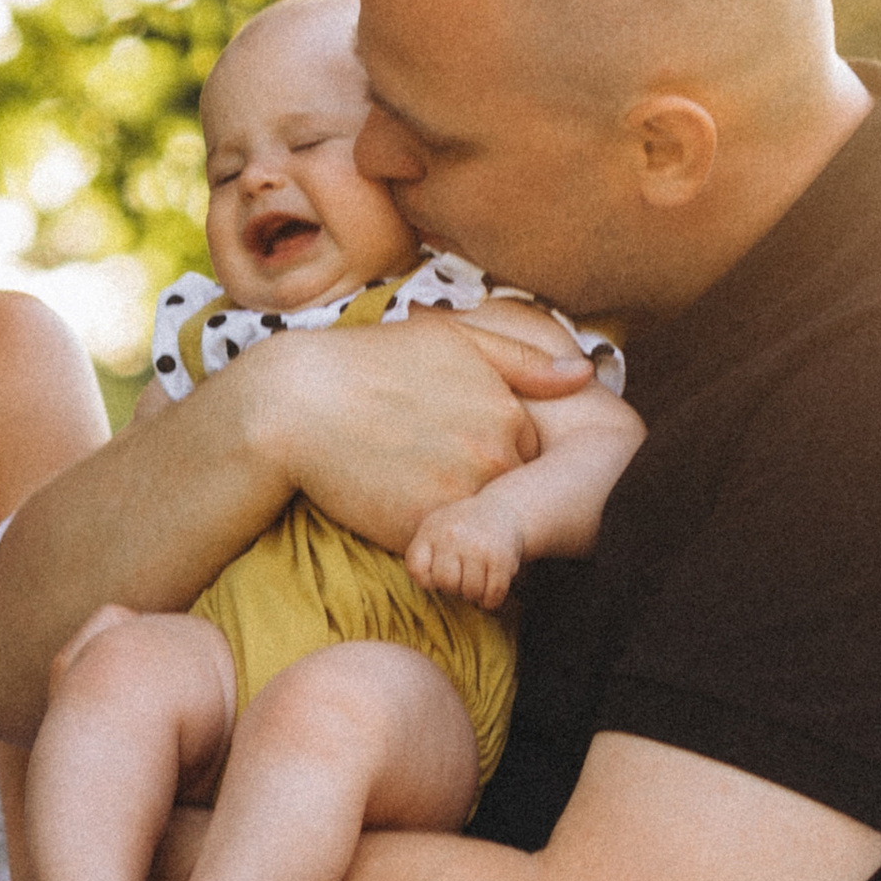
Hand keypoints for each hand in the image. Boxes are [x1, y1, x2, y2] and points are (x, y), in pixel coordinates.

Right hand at [244, 316, 588, 554]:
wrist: (295, 403)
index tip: (444, 433)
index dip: (485, 446)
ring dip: (452, 507)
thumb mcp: (450, 339)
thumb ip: (523, 357)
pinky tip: (384, 496)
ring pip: (475, 519)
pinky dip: (416, 527)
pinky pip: (437, 542)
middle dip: (474, 480)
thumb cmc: (370, 362)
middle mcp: (495, 458)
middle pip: (504, 489)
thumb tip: (586, 375)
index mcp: (509, 413)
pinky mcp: (422, 532)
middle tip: (418, 456)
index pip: (524, 450)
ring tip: (401, 476)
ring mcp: (460, 498)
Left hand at [406, 495, 522, 610]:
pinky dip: (491, 600)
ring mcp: (477, 547)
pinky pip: (492, 595)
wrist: (505, 509)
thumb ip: (422, 554)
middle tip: (463, 577)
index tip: (439, 575)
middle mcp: (452, 536)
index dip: (428, 580)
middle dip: (455, 587)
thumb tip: (429, 586)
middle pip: (446, 584)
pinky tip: (491, 589)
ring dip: (475, 594)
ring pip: (471, 592)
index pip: (416, 569)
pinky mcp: (501, 559)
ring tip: (478, 579)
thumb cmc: (464, 528)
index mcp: (431, 530)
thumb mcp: (436, 528)